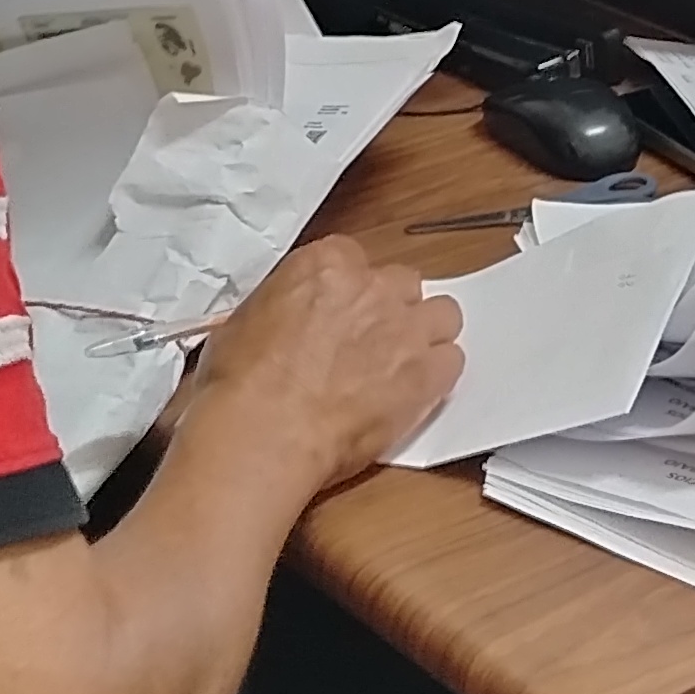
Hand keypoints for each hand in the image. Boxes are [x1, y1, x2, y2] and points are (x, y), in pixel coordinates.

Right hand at [168, 236, 463, 496]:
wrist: (264, 432)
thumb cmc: (242, 385)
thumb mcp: (244, 321)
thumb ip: (283, 307)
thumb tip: (285, 320)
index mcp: (326, 265)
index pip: (356, 261)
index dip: (352, 292)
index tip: (343, 313)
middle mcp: (373, 288)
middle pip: (405, 284)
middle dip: (392, 310)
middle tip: (371, 343)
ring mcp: (405, 328)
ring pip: (442, 315)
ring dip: (425, 336)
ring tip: (400, 366)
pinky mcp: (426, 373)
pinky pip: (453, 361)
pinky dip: (438, 375)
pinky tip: (413, 393)